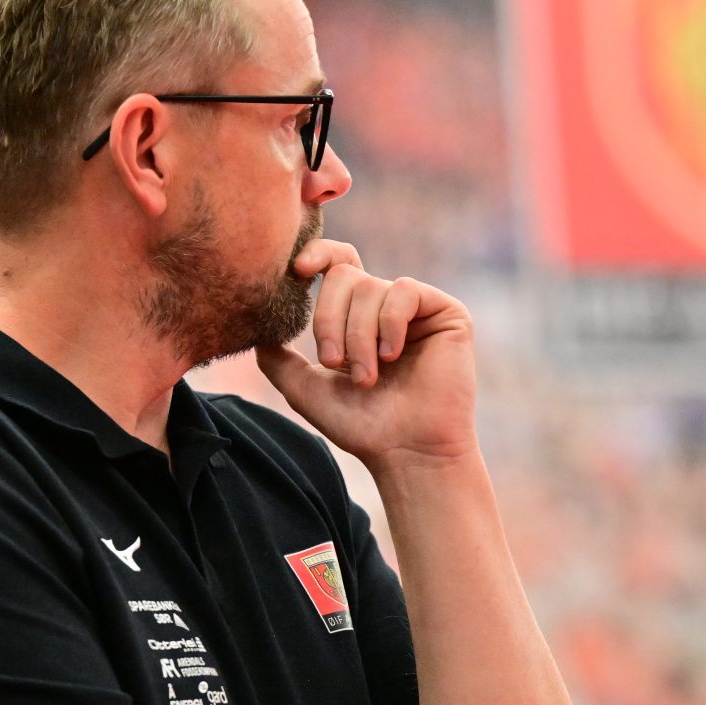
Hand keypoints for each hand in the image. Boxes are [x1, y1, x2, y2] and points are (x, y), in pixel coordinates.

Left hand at [256, 239, 477, 469]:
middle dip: (329, 320)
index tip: (298, 272)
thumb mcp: (304, 388)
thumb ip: (276, 358)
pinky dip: (390, 323)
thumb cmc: (360, 425)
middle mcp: (386, 305)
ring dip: (359, 336)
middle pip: (344, 275)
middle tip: (333, 363)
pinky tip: (393, 356)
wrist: (405, 451)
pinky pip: (405, 291)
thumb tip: (259, 329)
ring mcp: (417, 308)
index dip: (318, 253)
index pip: (337, 263)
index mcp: (356, 316)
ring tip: (368, 376)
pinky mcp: (446, 312)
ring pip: (370, 287)